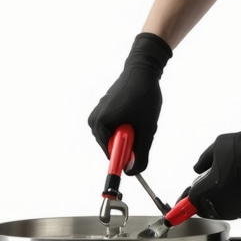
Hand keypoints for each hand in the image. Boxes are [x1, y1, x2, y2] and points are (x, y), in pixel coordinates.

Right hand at [88, 33, 171, 173]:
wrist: (143, 69)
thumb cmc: (144, 96)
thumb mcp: (147, 128)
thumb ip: (142, 153)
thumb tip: (134, 172)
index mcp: (99, 125)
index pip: (111, 155)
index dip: (125, 157)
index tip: (132, 162)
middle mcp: (94, 121)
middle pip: (114, 147)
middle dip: (131, 141)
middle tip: (142, 126)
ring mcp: (98, 115)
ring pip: (118, 137)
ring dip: (132, 133)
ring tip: (140, 116)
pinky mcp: (104, 111)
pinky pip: (118, 128)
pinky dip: (129, 124)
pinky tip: (136, 110)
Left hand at [187, 113, 240, 219]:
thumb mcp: (216, 147)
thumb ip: (203, 161)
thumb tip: (198, 169)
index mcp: (210, 190)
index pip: (191, 202)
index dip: (185, 201)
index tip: (181, 202)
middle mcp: (225, 203)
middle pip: (207, 209)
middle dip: (203, 200)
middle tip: (204, 188)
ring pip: (225, 209)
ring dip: (221, 200)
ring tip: (224, 184)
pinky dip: (237, 199)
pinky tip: (239, 184)